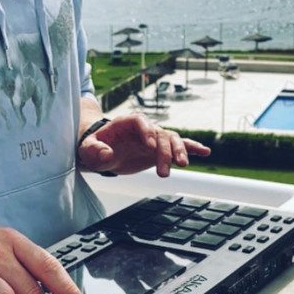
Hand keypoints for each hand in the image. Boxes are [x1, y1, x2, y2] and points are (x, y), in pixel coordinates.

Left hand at [76, 114, 210, 177]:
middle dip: (164, 151)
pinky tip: (205, 152)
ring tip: (183, 165)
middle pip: (159, 134)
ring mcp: (155, 138)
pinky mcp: (160, 150)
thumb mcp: (87, 149)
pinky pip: (179, 145)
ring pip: (172, 140)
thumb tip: (107, 154)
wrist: (100, 150)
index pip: (140, 122)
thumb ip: (94, 151)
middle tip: (163, 172)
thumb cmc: (92, 146)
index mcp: (126, 122)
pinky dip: (192, 147)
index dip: (146, 132)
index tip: (150, 146)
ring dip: (179, 151)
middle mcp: (144, 128)